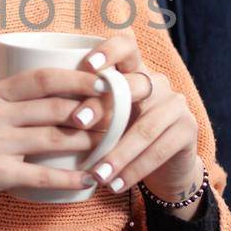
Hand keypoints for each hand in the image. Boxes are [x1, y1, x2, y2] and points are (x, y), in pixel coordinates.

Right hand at [0, 65, 109, 230]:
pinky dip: (70, 178)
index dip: (77, 78)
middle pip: (54, 107)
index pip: (42, 78)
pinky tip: (90, 179)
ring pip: (54, 139)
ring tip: (111, 145)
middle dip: (92, 112)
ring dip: (88, 142)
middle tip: (118, 117)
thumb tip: (61, 95)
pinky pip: (43, 175)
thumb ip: (13, 103)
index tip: (104, 82)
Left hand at [63, 30, 202, 203]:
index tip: (87, 64)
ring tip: (96, 174)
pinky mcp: (188, 130)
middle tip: (77, 122)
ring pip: (145, 126)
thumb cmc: (121, 140)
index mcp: (133, 72)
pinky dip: (134, 170)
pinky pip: (159, 150)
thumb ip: (86, 110)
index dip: (109, 50)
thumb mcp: (105, 121)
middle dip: (102, 105)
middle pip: (132, 86)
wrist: (165, 168)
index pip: (126, 45)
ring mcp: (175, 104)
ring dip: (117, 153)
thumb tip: (42, 112)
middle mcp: (156, 82)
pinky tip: (116, 185)